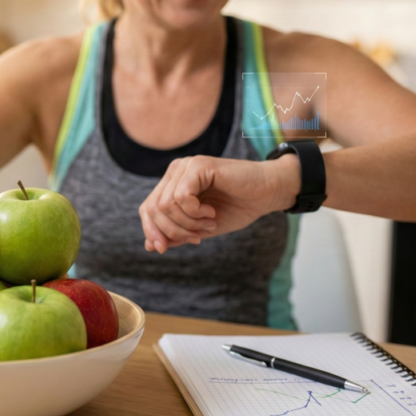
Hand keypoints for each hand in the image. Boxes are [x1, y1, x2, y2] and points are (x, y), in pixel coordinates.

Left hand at [138, 155, 300, 253]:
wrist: (268, 193)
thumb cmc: (237, 207)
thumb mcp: (200, 227)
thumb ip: (176, 234)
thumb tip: (150, 246)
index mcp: (172, 184)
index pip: (147, 208)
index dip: (151, 231)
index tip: (163, 249)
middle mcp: (175, 172)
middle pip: (154, 208)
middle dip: (173, 231)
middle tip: (197, 237)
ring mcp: (185, 166)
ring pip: (166, 205)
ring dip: (188, 223)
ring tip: (209, 223)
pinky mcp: (199, 166)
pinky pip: (182, 196)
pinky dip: (195, 212)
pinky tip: (211, 213)